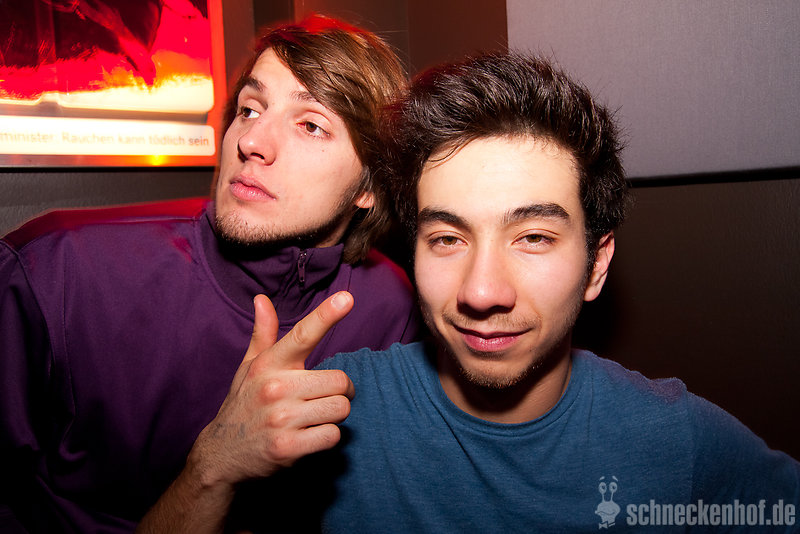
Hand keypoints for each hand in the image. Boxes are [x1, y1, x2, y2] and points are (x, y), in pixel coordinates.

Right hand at [187, 291, 355, 488]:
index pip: (302, 334)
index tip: (346, 298)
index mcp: (268, 364)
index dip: (326, 315)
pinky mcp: (288, 447)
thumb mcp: (248, 367)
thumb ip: (263, 333)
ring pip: (340, 408)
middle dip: (339, 392)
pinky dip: (326, 438)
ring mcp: (281, 418)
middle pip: (340, 380)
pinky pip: (332, 435)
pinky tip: (307, 437)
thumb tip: (262, 299)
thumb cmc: (243, 404)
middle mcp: (275, 388)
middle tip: (322, 397)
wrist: (221, 455)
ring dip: (333, 416)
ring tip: (312, 418)